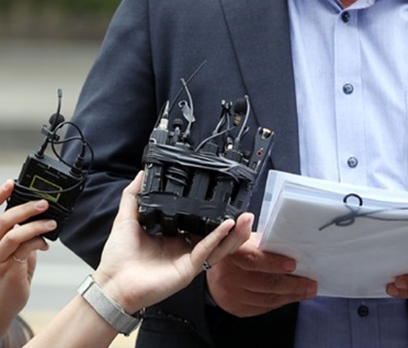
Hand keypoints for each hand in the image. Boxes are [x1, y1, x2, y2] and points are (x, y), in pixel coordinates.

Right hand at [0, 180, 56, 334]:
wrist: (1, 312)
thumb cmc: (6, 283)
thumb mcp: (14, 256)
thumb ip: (21, 240)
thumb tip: (38, 223)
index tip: (10, 183)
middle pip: (0, 221)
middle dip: (23, 208)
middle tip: (43, 203)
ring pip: (12, 235)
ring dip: (34, 225)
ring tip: (50, 222)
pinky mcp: (6, 271)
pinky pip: (22, 250)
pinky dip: (37, 241)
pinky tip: (45, 243)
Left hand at [91, 172, 253, 314]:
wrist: (112, 283)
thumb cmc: (119, 257)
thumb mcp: (127, 218)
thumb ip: (135, 195)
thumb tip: (142, 173)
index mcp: (174, 238)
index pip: (201, 224)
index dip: (215, 213)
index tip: (226, 198)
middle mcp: (185, 248)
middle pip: (217, 236)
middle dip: (234, 225)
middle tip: (246, 210)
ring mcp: (188, 260)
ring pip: (219, 246)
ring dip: (235, 233)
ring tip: (247, 218)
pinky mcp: (187, 269)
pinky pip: (206, 252)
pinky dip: (218, 238)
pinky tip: (227, 226)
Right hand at [205, 235, 316, 316]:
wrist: (210, 266)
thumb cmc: (235, 249)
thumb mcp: (245, 237)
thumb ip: (262, 238)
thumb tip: (287, 235)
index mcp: (232, 252)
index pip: (253, 259)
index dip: (274, 263)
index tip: (293, 264)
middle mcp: (229, 275)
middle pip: (264, 283)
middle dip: (292, 284)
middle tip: (310, 284)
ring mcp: (231, 294)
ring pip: (266, 298)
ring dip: (290, 295)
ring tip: (306, 291)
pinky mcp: (235, 307)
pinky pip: (262, 308)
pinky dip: (278, 302)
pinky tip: (290, 297)